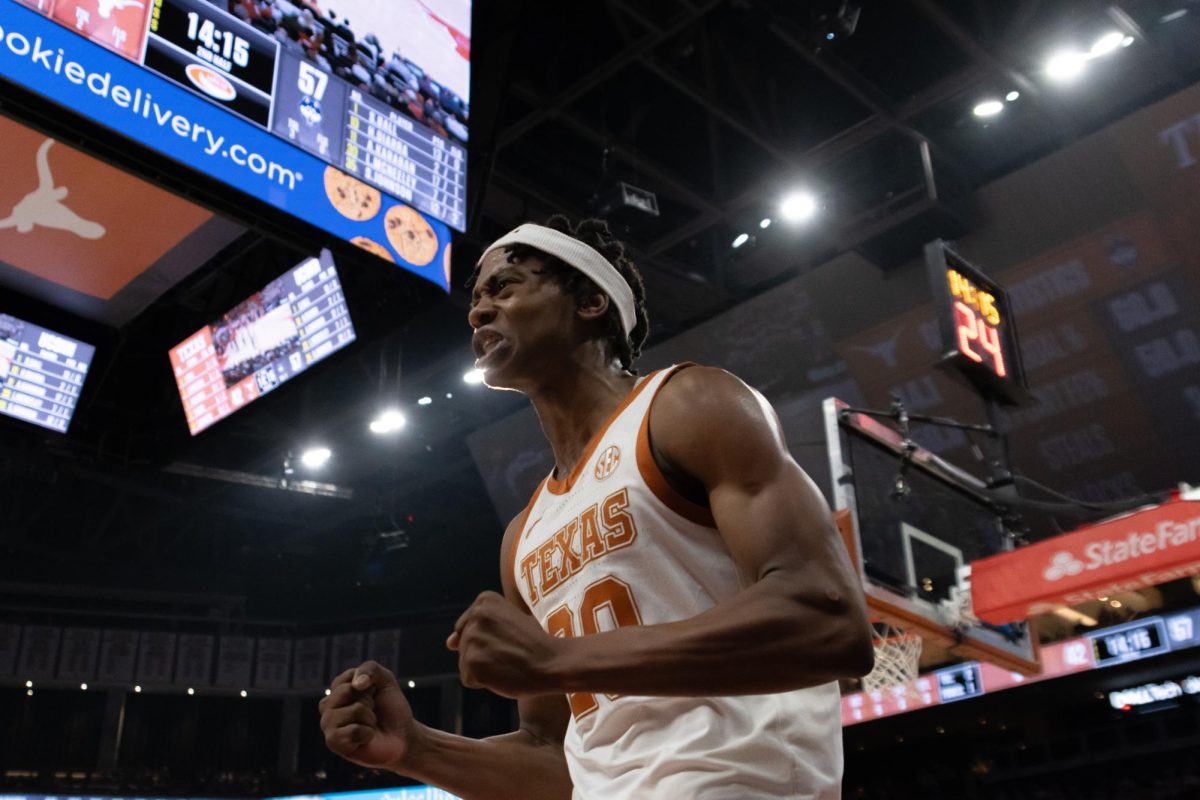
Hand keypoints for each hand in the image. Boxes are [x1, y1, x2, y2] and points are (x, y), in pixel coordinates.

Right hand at [319, 661, 419, 769]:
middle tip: (372, 712)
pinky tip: (366, 738)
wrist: (402, 737)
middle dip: (369, 701)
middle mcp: (328, 705)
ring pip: (355, 710)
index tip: (374, 695)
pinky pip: (354, 731)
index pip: (350, 676)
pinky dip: (368, 733)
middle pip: (348, 691)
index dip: (370, 684)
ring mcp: (328, 724)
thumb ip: (370, 669)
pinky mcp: (333, 742)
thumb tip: (356, 684)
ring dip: (370, 718)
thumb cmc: (391, 709)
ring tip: (369, 725)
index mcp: (338, 688)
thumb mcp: (386, 680)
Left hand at [448, 591, 565, 696]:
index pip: (467, 627)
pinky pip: (467, 679)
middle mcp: (475, 615)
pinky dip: (483, 682)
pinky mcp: (472, 662)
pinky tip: (502, 674)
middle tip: (509, 652)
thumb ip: (477, 626)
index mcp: (484, 600)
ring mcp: (473, 638)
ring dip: (483, 669)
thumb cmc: (533, 644)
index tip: (509, 638)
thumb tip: (449, 643)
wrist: (552, 663)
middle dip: (483, 653)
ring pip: (464, 663)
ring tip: (506, 662)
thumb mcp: (507, 622)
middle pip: (464, 645)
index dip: (488, 639)